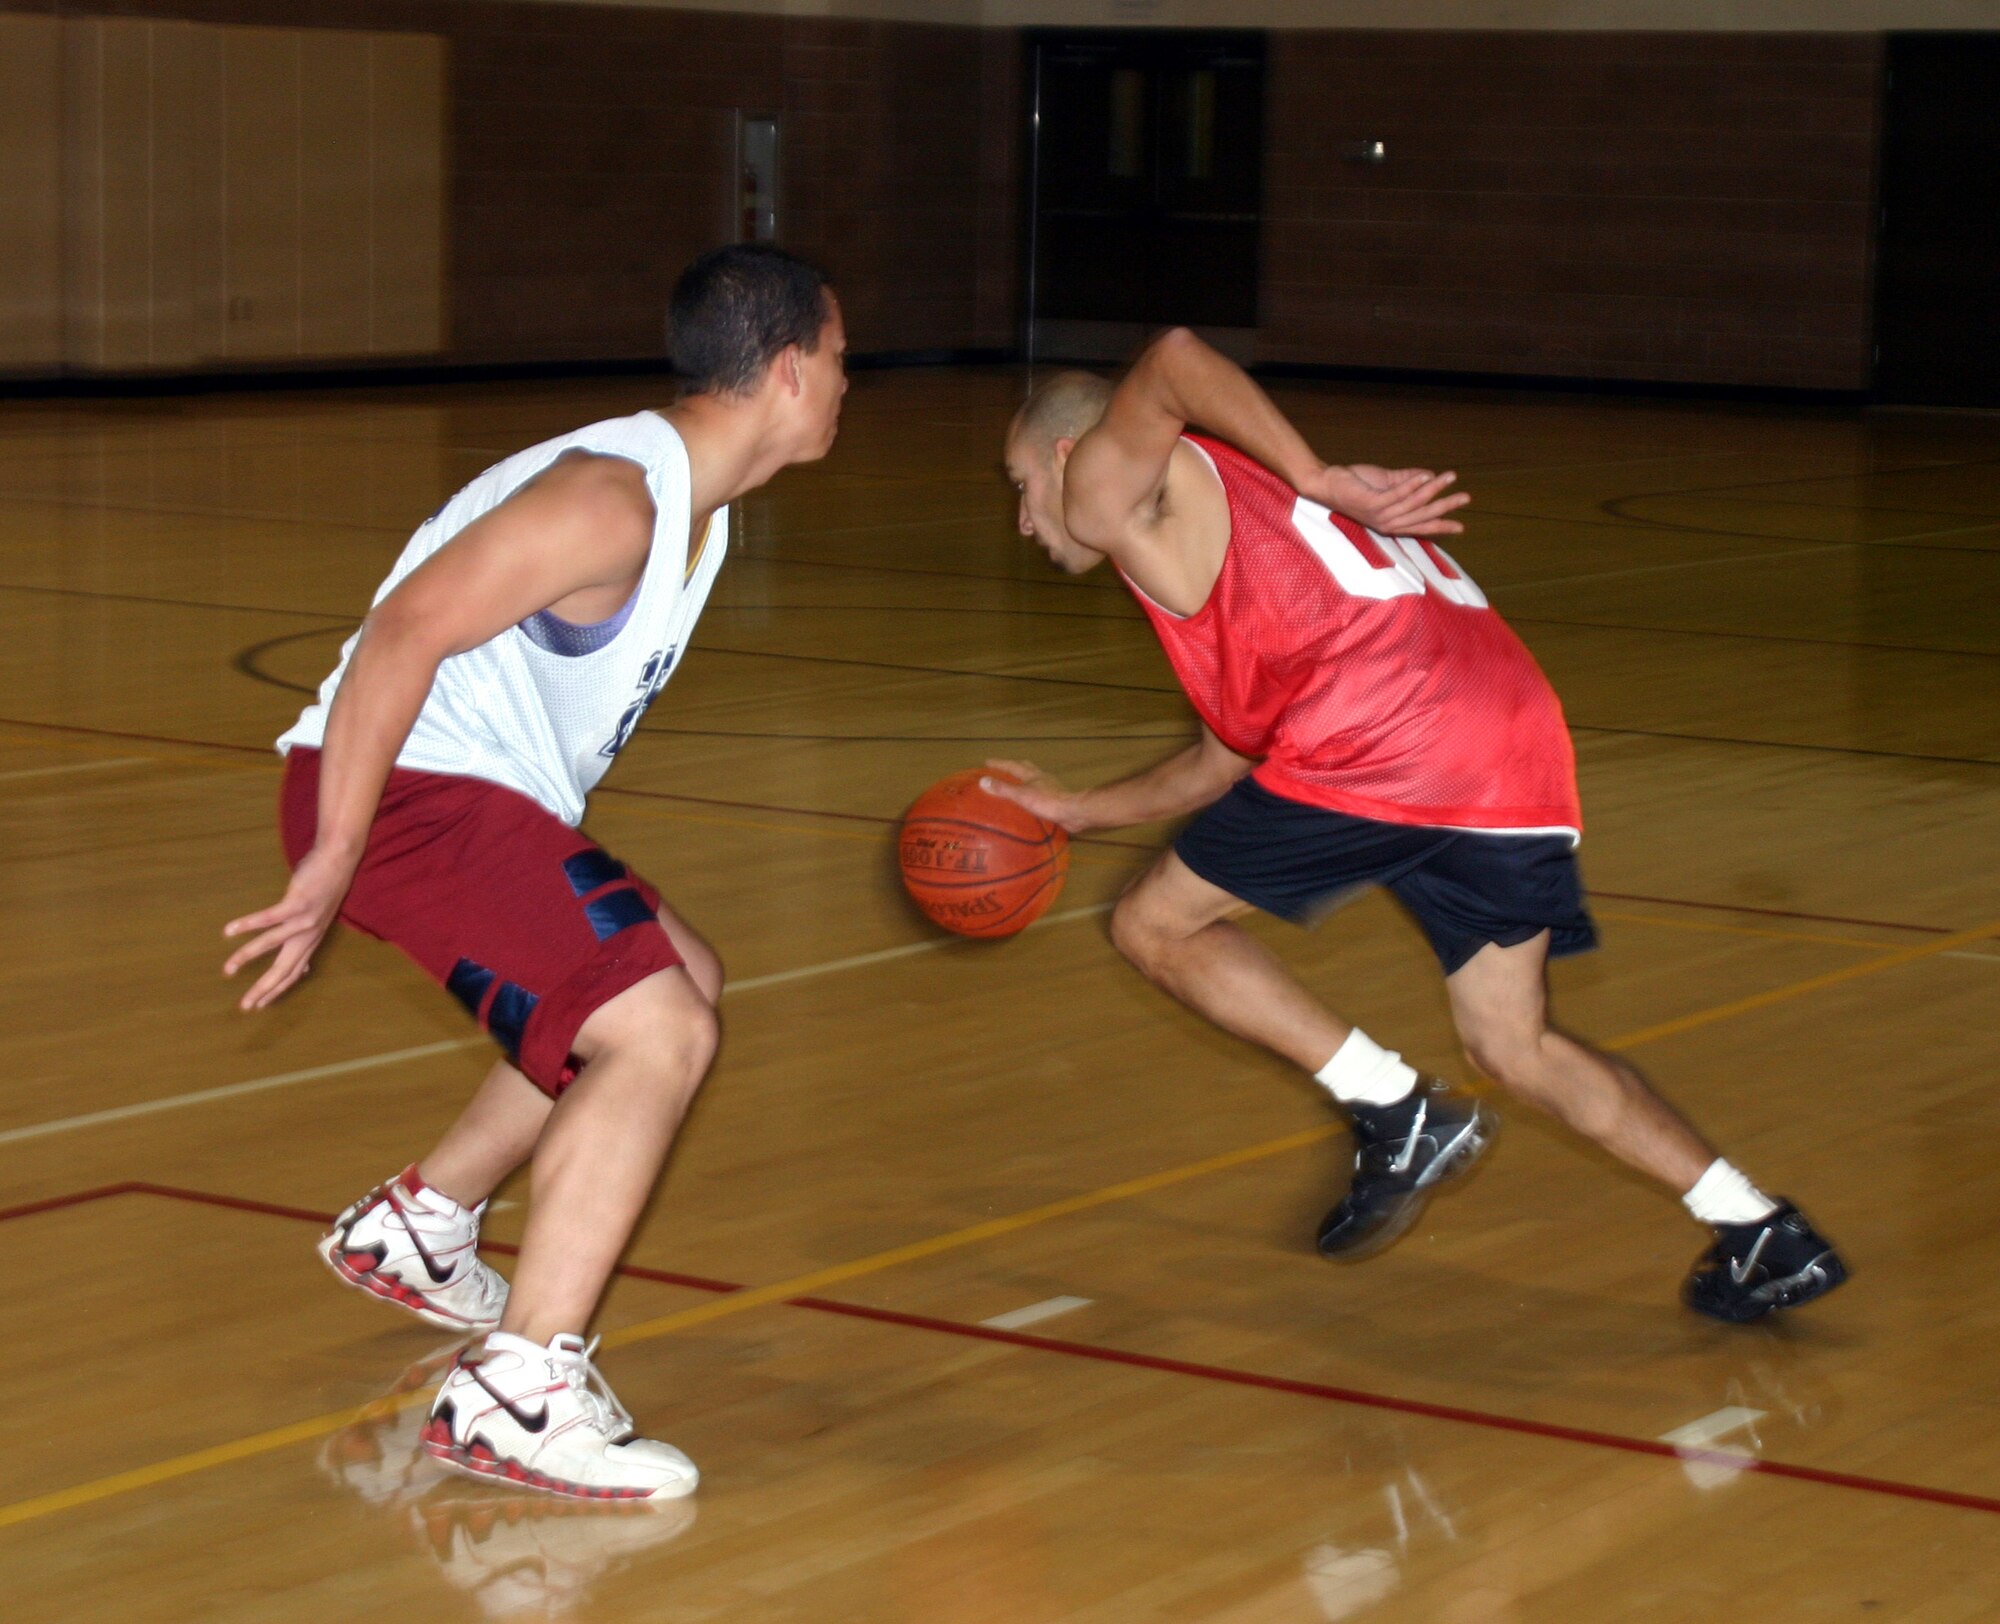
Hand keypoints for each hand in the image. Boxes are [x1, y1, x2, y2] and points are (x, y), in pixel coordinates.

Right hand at [222, 845, 355, 1009]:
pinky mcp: (297, 903)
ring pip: (272, 944)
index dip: (276, 991)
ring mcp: (304, 920)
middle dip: (264, 989)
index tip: (258, 1005)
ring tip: (228, 969)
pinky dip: (248, 924)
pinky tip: (229, 930)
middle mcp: (309, 935)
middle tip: (244, 1005)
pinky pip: (269, 917)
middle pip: (284, 969)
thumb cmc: (324, 889)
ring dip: (247, 957)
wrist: (339, 861)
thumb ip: (310, 944)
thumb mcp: (320, 921)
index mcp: (312, 941)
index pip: (293, 973)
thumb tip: (306, 968)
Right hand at [980, 759, 1092, 833]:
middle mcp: (1041, 778)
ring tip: (1014, 787)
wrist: (1073, 812)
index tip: (987, 762)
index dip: (999, 763)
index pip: (1011, 765)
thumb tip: (983, 781)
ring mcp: (1050, 788)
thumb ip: (1003, 789)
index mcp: (1032, 774)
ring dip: (1023, 781)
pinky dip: (1031, 795)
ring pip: (1034, 780)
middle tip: (1003, 770)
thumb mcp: (1021, 795)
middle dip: (1013, 767)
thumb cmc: (1047, 801)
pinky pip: (1040, 794)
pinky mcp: (1055, 799)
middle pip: (1026, 768)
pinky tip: (1029, 803)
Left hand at [1305, 463, 1469, 537]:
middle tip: (1465, 498)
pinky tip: (1426, 476)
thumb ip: (1407, 480)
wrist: (1327, 484)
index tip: (1461, 527)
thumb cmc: (1355, 484)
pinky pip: (1395, 495)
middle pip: (1422, 516)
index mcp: (1391, 522)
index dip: (1440, 525)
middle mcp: (1387, 523)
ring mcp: (1379, 515)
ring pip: (1412, 504)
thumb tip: (1430, 477)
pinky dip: (1411, 485)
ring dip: (1433, 489)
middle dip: (1445, 507)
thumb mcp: (1386, 482)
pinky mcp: (1371, 503)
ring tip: (1450, 477)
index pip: (1420, 525)